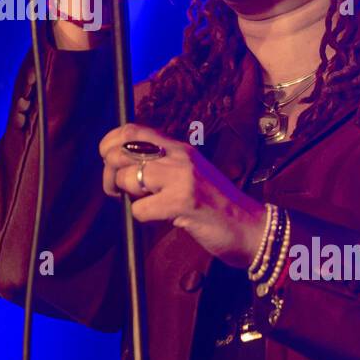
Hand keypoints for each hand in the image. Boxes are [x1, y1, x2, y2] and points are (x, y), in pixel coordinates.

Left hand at [99, 123, 268, 268]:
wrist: (252, 228)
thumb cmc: (216, 206)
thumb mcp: (188, 174)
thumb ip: (160, 165)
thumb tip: (119, 166)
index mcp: (179, 147)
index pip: (131, 130)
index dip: (109, 143)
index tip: (107, 162)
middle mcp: (180, 156)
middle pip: (121, 152)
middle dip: (109, 175)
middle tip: (116, 192)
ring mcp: (183, 178)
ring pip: (128, 178)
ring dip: (128, 197)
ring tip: (146, 206)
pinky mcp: (184, 202)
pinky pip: (141, 209)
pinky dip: (143, 218)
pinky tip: (163, 219)